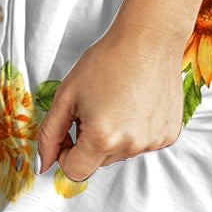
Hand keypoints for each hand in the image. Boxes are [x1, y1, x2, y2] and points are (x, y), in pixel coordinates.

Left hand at [35, 27, 184, 182]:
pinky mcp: (168, 134)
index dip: (65, 152)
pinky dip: (135, 129)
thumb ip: (49, 134)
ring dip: (114, 135)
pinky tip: (136, 103)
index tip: (69, 131)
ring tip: (117, 100)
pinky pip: (142, 142)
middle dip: (90, 141)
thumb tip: (42, 164)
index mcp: (102, 138)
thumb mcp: (66, 95)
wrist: (148, 40)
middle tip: (94, 106)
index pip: (74, 171)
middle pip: (98, 161)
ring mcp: (153, 142)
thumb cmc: (107, 61)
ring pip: (121, 152)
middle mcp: (131, 146)